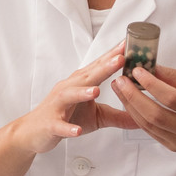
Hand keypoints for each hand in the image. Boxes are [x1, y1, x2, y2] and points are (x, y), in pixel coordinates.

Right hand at [13, 50, 137, 153]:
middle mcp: (69, 89)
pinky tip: (77, 130)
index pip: (99, 66)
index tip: (130, 44)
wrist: (34, 131)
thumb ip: (118, 115)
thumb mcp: (96, 117)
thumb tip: (141, 118)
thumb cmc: (65, 116)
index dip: (113, 55)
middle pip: (87, 76)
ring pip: (70, 95)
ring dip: (83, 92)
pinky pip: (59, 125)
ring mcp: (58, 105)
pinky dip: (67, 127)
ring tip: (97, 90)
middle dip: (104, 67)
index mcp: (80, 83)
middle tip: (121, 58)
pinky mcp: (50, 123)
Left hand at [107, 65, 175, 158]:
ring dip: (130, 106)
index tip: (137, 71)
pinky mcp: (173, 147)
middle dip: (133, 97)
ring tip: (120, 90)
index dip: (152, 84)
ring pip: (149, 125)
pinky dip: (137, 117)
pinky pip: (150, 132)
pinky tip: (129, 103)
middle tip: (120, 81)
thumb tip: (150, 67)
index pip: (172, 98)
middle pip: (155, 115)